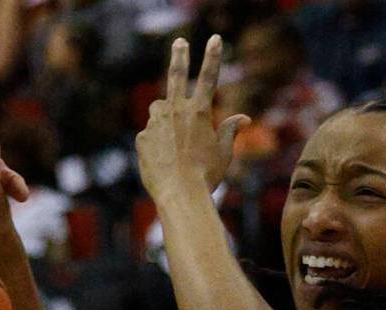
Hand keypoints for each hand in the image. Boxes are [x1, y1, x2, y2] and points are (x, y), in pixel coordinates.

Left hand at [135, 36, 248, 201]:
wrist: (180, 195)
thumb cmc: (207, 176)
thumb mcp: (224, 153)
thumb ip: (230, 130)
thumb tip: (243, 117)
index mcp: (199, 111)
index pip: (208, 77)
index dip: (212, 56)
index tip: (214, 39)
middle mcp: (176, 111)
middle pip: (176, 75)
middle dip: (180, 55)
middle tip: (180, 42)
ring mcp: (156, 123)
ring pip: (159, 109)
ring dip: (165, 115)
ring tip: (173, 140)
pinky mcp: (142, 138)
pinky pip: (149, 134)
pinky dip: (156, 142)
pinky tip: (163, 160)